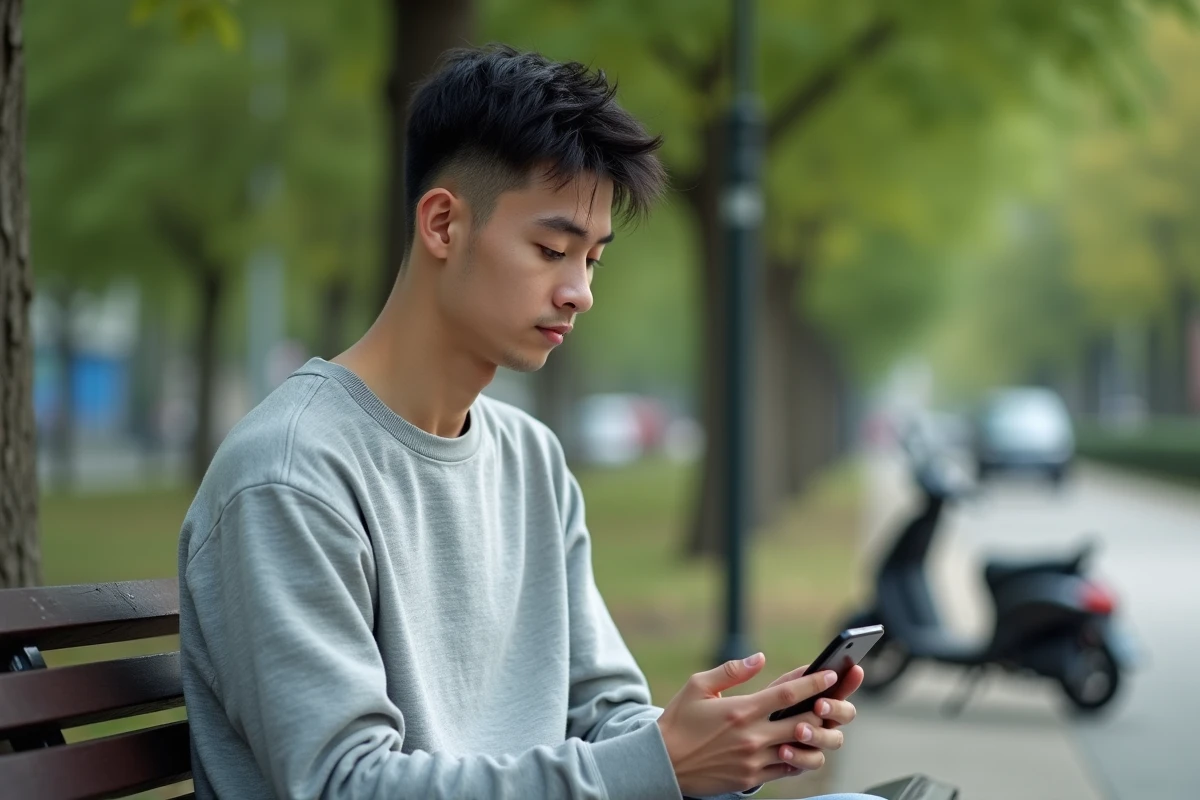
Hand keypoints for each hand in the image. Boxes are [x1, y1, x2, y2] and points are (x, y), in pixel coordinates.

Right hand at [656, 653, 842, 796]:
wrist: (663, 763)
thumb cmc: (678, 721)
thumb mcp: (697, 686)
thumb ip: (731, 670)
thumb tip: (760, 658)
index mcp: (741, 710)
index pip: (788, 694)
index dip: (814, 683)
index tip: (831, 675)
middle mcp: (752, 736)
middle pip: (803, 722)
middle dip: (823, 711)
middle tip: (832, 701)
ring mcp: (753, 760)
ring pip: (800, 750)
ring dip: (813, 737)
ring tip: (818, 727)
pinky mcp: (751, 778)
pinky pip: (786, 770)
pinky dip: (797, 758)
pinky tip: (798, 747)